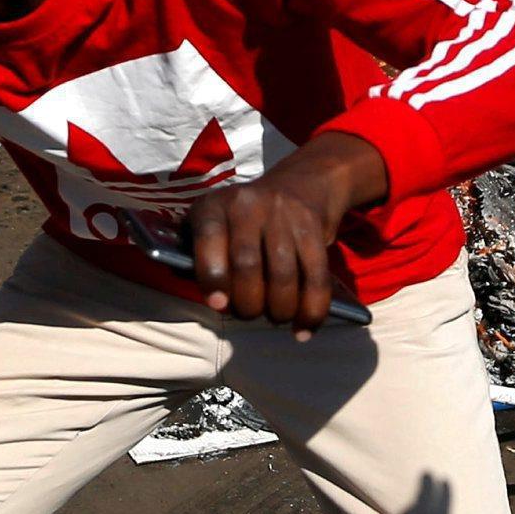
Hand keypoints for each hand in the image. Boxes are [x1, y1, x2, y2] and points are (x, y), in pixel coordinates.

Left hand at [184, 133, 384, 335]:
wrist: (301, 184)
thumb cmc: (245, 220)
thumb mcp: (216, 223)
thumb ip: (198, 256)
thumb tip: (210, 297)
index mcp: (215, 206)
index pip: (209, 239)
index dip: (212, 276)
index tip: (219, 304)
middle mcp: (248, 205)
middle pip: (247, 264)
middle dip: (248, 303)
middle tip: (249, 313)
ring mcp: (284, 215)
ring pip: (282, 275)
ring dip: (279, 309)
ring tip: (275, 316)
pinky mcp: (314, 230)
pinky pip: (316, 277)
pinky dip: (311, 310)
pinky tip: (303, 329)